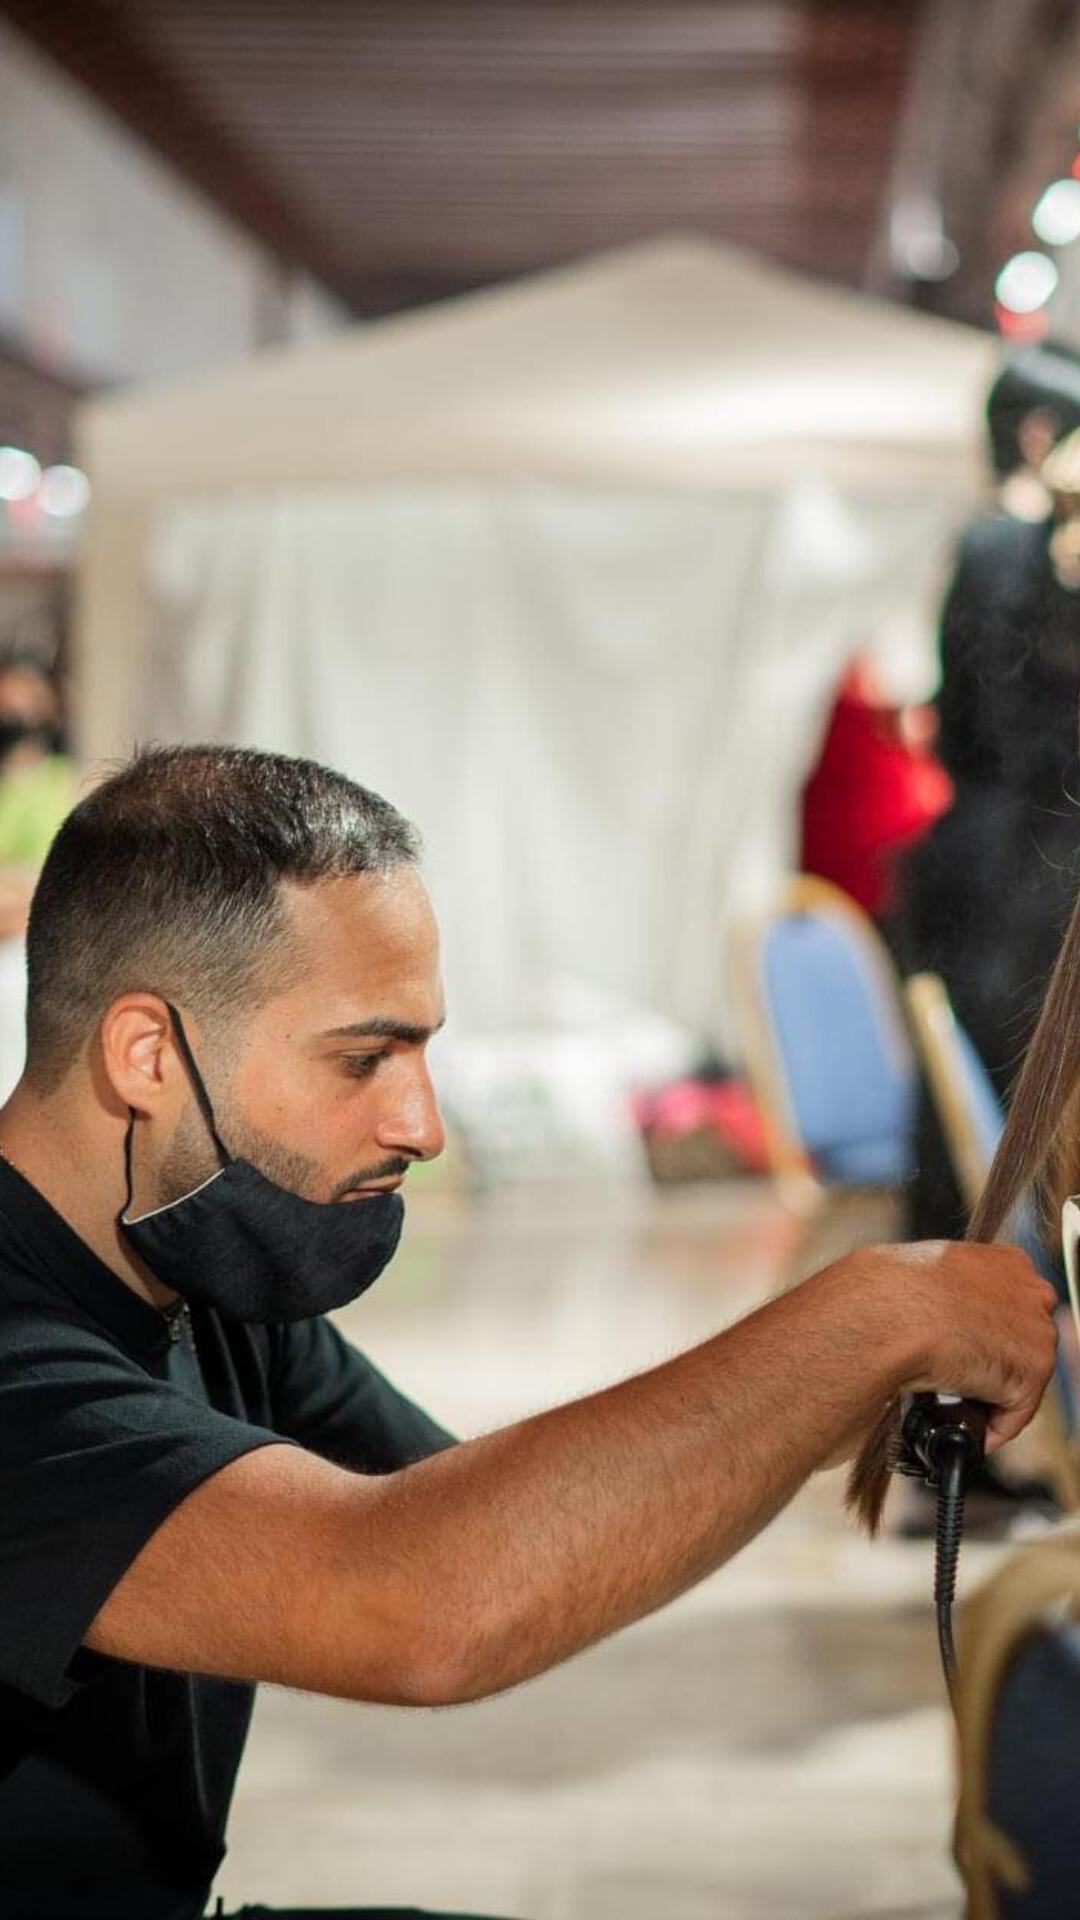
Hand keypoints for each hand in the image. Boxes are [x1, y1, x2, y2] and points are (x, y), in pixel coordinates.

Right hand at [838, 1240, 1058, 1451]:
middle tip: (954, 1378)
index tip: (960, 1351)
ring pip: (1018, 1376)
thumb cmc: (887, 1292)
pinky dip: (987, 1424)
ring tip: (951, 1398)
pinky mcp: (1033, 1369)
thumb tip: (932, 1317)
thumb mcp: (922, 1276)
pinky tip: (958, 1418)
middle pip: (1019, 1341)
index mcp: (1005, 1261)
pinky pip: (1012, 1411)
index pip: (1008, 1306)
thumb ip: (946, 1293)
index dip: (984, 1334)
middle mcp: (1030, 1289)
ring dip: (988, 1393)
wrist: (889, 1314)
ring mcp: (1037, 1328)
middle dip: (991, 1361)